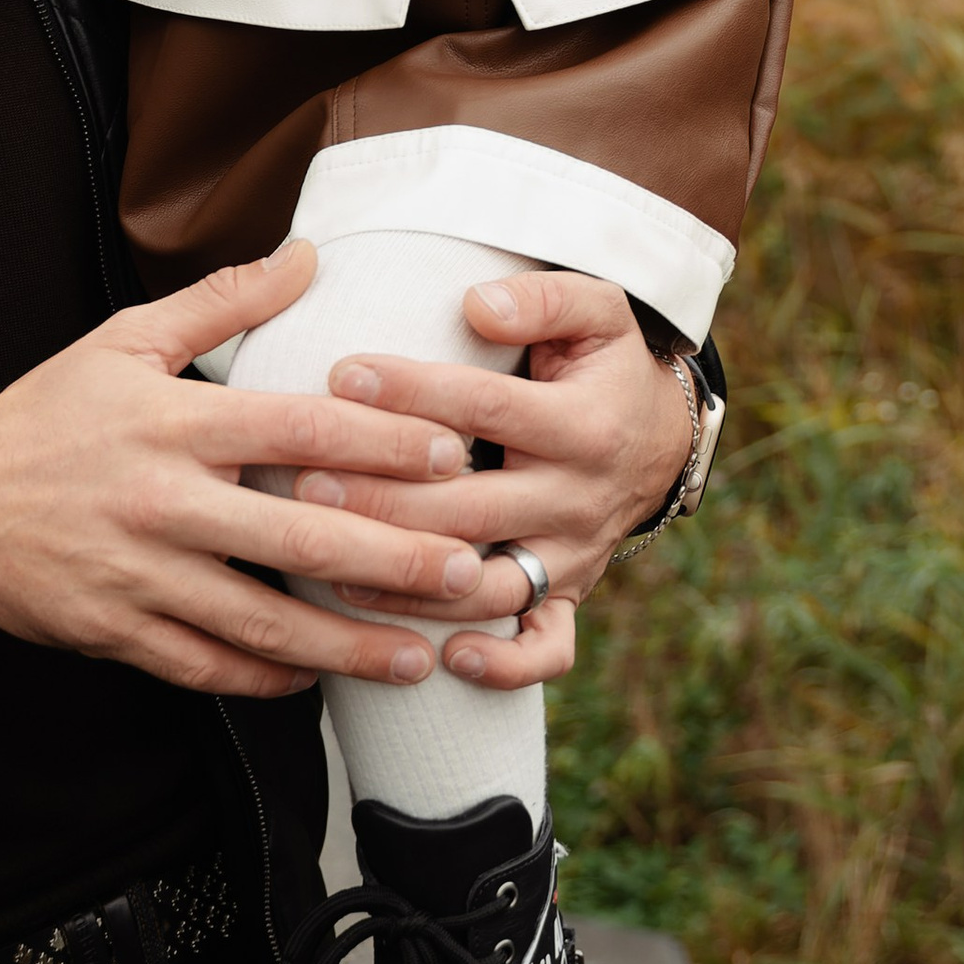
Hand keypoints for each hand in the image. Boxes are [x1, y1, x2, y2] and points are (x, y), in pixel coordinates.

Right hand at [0, 243, 509, 697]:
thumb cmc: (42, 418)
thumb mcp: (123, 341)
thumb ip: (221, 304)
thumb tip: (307, 256)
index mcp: (173, 424)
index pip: (299, 433)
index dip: (384, 444)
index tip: (454, 455)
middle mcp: (163, 504)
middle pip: (300, 540)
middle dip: (396, 561)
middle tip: (472, 573)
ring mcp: (141, 579)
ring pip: (265, 625)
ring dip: (350, 646)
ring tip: (418, 657)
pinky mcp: (118, 634)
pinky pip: (208, 667)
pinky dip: (268, 679)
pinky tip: (318, 680)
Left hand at [278, 273, 695, 692]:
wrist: (659, 436)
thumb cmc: (603, 363)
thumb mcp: (595, 310)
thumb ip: (542, 297)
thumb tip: (476, 303)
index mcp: (582, 424)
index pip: (486, 408)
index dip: (413, 392)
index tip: (342, 374)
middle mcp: (577, 498)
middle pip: (473, 508)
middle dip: (384, 500)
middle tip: (303, 483)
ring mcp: (574, 555)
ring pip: (491, 586)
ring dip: (412, 584)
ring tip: (336, 568)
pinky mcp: (571, 596)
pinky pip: (547, 648)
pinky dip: (505, 666)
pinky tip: (446, 659)